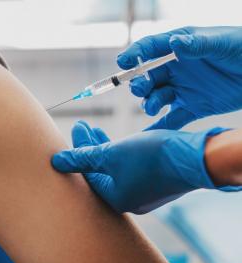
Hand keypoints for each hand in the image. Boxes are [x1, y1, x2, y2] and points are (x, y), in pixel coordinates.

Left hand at [52, 121, 227, 213]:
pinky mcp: (154, 181)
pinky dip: (118, 152)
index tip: (74, 129)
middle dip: (88, 146)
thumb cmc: (151, 157)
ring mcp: (142, 192)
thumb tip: (56, 162)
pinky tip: (115, 140)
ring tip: (93, 129)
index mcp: (114, 198)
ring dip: (102, 147)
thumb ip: (82, 158)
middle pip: (98, 171)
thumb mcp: (111, 154)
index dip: (77, 150)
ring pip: (114, 167)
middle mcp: (127, 200)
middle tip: (81, 126)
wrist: (195, 158)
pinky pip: (128, 167)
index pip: (86, 174)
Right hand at [117, 26, 241, 129]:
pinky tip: (147, 138)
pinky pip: (171, 120)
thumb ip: (197, 44)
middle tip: (140, 89)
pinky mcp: (191, 107)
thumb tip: (174, 43)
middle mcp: (176, 69)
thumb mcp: (221, 43)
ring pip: (156, 98)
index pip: (150, 49)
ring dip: (149, 103)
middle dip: (139, 83)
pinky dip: (159, 128)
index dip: (134, 54)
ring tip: (153, 107)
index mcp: (179, 48)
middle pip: (148, 77)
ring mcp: (182, 89)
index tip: (123, 62)